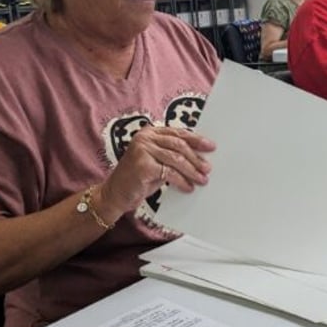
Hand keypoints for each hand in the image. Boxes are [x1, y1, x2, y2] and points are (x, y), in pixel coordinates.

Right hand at [99, 126, 215, 217]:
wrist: (116, 193)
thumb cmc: (139, 178)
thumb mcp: (158, 162)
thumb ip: (173, 156)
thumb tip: (201, 158)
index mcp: (150, 132)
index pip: (178, 133)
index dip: (196, 139)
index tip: (211, 147)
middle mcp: (145, 138)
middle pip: (179, 145)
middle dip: (196, 158)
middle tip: (208, 169)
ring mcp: (142, 150)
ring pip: (176, 159)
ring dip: (192, 171)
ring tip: (202, 180)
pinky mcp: (142, 165)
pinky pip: (169, 173)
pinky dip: (182, 181)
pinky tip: (188, 188)